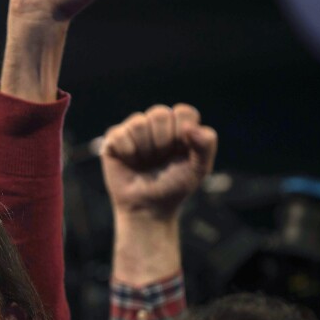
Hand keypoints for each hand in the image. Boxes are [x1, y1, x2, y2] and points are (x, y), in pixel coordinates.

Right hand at [101, 104, 217, 219]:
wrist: (148, 207)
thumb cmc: (174, 186)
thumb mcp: (199, 168)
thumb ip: (206, 144)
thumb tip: (189, 127)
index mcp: (179, 126)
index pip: (183, 111)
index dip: (182, 133)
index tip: (180, 152)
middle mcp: (155, 123)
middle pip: (159, 114)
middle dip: (163, 142)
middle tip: (160, 159)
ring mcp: (133, 130)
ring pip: (138, 123)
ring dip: (145, 149)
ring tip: (145, 162)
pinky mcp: (113, 139)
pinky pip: (119, 134)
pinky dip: (128, 152)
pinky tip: (130, 162)